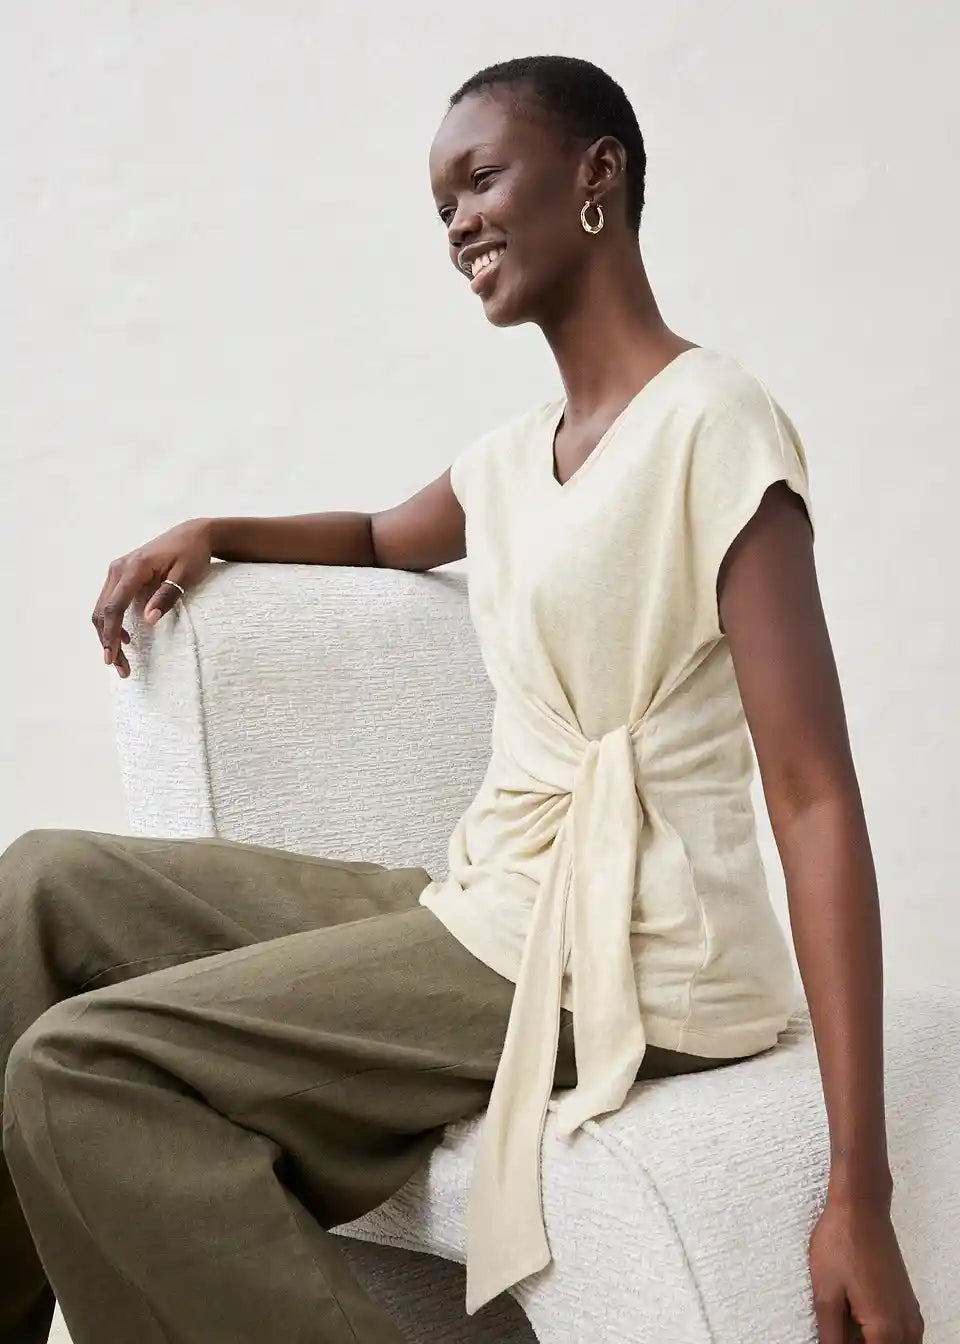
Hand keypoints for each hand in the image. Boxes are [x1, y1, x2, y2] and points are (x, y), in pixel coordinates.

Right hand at [92, 518, 213, 676]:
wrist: (192, 534)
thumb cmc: (192, 554)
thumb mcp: (185, 575)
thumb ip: (167, 596)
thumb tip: (149, 621)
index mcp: (134, 568)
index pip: (114, 606)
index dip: (111, 634)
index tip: (111, 657)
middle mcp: (118, 569)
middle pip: (103, 611)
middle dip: (107, 642)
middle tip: (120, 669)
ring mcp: (117, 571)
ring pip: (102, 609)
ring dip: (107, 635)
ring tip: (121, 661)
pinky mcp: (121, 575)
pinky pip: (110, 602)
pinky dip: (112, 623)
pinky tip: (124, 640)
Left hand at [809, 1189, 923, 1341]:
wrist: (861, 1206)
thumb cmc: (841, 1242)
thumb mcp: (826, 1294)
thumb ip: (831, 1335)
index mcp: (885, 1330)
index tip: (833, 1337)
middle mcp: (906, 1329)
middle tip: (836, 1331)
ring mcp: (911, 1316)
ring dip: (870, 1342)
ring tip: (843, 1327)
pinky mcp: (909, 1305)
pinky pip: (900, 1337)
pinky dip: (881, 1337)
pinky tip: (855, 1324)